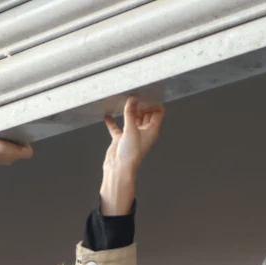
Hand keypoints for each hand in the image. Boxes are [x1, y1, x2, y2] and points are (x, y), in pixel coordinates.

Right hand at [100, 96, 163, 214]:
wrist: (118, 169)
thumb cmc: (130, 154)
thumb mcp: (131, 129)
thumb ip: (131, 113)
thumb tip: (132, 99)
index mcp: (152, 130)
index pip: (158, 112)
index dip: (154, 103)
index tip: (146, 94)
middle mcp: (143, 132)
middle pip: (145, 114)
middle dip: (140, 105)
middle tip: (134, 95)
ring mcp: (132, 135)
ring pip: (131, 119)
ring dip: (128, 111)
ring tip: (123, 101)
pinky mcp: (120, 139)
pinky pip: (117, 127)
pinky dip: (113, 121)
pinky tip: (108, 115)